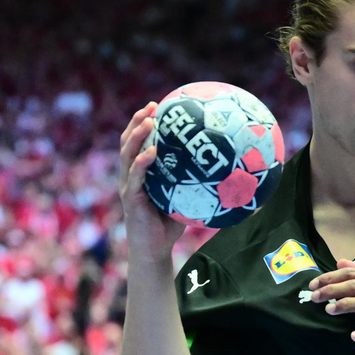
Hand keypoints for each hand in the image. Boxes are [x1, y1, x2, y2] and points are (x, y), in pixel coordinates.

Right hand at [119, 102, 184, 264]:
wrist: (155, 250)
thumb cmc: (170, 224)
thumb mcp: (184, 198)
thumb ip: (195, 182)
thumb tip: (227, 172)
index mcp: (140, 173)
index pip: (138, 142)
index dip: (143, 123)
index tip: (156, 105)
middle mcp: (130, 176)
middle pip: (128, 142)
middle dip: (137, 121)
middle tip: (151, 106)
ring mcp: (128, 186)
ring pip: (128, 154)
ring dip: (137, 136)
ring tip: (148, 121)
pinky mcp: (131, 199)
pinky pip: (136, 176)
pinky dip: (143, 162)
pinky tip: (153, 151)